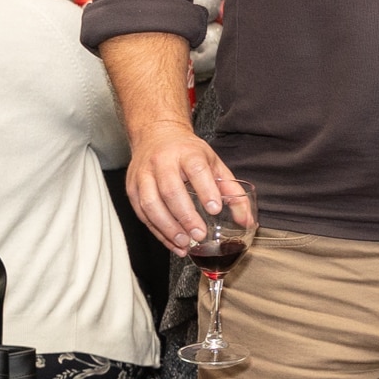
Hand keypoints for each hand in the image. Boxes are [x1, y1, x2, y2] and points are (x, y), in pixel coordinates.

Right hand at [125, 119, 236, 254]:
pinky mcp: (131, 189)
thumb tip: (247, 220)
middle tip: (199, 234)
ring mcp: (143, 175)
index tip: (215, 209)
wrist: (156, 136)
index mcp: (187, 153)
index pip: (196, 170)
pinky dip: (157, 231)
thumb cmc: (188, 153)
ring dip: (168, 227)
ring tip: (185, 242)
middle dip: (185, 216)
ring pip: (151, 204)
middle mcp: (162, 162)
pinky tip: (172, 242)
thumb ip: (232, 190)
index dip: (206, 190)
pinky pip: (142, 213)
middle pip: (171, 190)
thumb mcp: (214, 164)